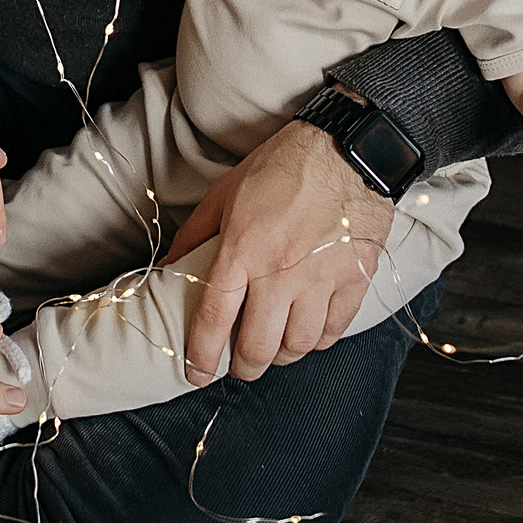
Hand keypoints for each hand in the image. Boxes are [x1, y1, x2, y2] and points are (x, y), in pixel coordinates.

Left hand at [160, 120, 392, 383]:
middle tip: (240, 365)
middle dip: (244, 366)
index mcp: (243, 249)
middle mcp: (281, 271)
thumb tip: (168, 268)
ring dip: (281, 356)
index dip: (201, 355)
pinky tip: (306, 332)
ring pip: (298, 346)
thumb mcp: (225, 194)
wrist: (346, 149)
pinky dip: (317, 341)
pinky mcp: (354, 279)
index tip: (196, 373)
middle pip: (258, 346)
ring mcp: (321, 278)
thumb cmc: (282, 166)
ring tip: (273, 348)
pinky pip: (333, 331)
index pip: (214, 319)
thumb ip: (195, 236)